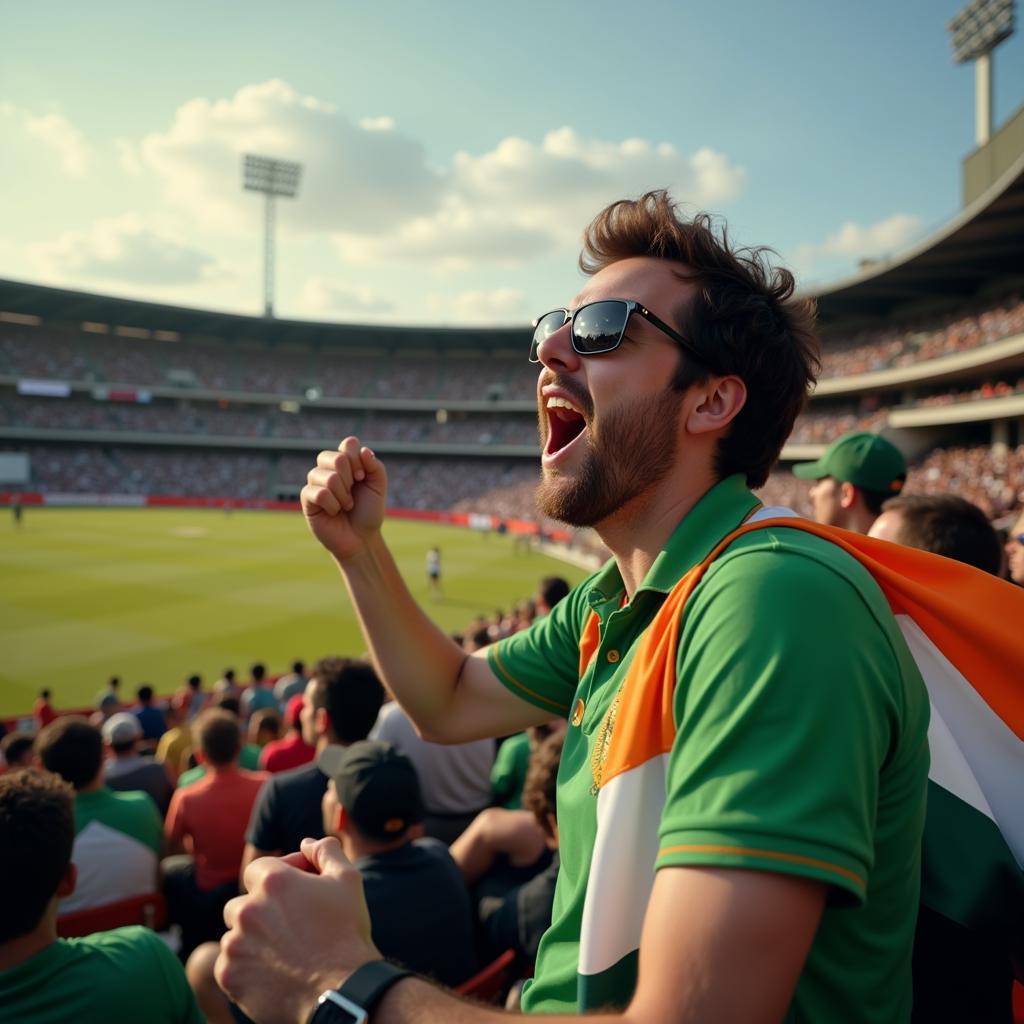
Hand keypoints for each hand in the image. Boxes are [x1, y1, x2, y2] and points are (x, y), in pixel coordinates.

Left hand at [215, 837, 380, 1023]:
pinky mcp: (230, 977)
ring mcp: (235, 945)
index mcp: (273, 882)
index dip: (278, 878)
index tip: (295, 892)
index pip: (259, 870)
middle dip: (260, 910)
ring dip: (252, 939)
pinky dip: (245, 967)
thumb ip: (326, 852)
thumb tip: (307, 842)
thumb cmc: (347, 932)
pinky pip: (229, 965)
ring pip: (234, 936)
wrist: (342, 990)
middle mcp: (247, 910)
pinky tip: (272, 971)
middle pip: (241, 903)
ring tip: (281, 951)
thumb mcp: (348, 880)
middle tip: (288, 925)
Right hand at [301, 438, 387, 560]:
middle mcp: (328, 468)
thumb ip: (375, 466)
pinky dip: (333, 505)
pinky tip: (334, 511)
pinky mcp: (307, 498)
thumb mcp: (378, 487)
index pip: (349, 443)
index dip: (358, 460)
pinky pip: (319, 493)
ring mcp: (315, 482)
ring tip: (346, 505)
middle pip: (336, 458)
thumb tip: (363, 451)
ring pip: (329, 477)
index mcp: (346, 461)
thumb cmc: (368, 511)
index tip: (362, 477)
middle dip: (351, 480)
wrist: (361, 537)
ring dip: (344, 496)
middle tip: (353, 493)